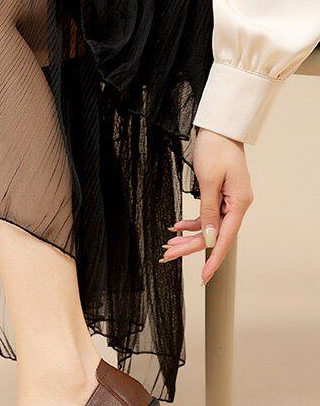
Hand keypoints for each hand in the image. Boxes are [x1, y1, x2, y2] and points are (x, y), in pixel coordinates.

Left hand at [160, 128, 253, 284]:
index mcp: (238, 203)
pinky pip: (206, 215)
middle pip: (213, 235)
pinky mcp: (219, 195)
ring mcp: (228, 200)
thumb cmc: (215, 149)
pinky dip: (192, 223)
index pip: (225, 239)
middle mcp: (236, 205)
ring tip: (168, 246)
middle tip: (168, 257)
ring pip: (208, 227)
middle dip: (190, 247)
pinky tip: (176, 227)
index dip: (213, 259)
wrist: (218, 128)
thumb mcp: (208, 181)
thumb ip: (208, 211)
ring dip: (188, 236)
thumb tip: (210, 238)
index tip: (204, 277)